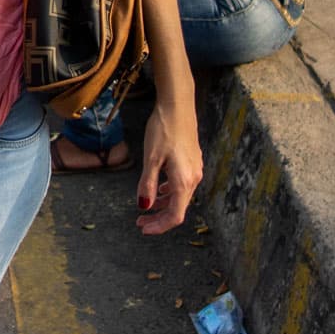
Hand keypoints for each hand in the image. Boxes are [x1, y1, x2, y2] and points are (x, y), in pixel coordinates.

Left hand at [135, 89, 201, 235]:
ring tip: (145, 207)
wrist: (178, 105)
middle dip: (159, 218)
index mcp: (184, 180)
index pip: (175, 215)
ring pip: (180, 196)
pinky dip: (169, 192)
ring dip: (163, 205)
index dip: (159, 226)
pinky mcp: (192, 161)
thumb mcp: (151, 158)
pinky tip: (158, 189)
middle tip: (139, 221)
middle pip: (178, 208)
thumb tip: (144, 206)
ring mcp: (195, 169)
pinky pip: (181, 184)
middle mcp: (194, 178)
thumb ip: (147, 184)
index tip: (143, 228)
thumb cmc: (163, 129)